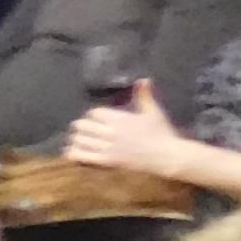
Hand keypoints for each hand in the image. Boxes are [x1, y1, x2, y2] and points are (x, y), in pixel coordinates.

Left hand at [65, 92, 185, 177]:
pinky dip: (74, 153)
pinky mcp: (107, 161)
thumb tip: (143, 79)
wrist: (166, 156)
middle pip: (83, 126)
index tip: (95, 119)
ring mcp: (108, 147)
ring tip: (78, 140)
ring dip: (77, 140)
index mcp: (120, 118)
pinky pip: (82, 156)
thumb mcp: (154, 112)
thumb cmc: (161, 133)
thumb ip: (144, 95)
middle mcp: (111, 132)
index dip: (92, 115)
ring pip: (80, 141)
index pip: (94, 113)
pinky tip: (74, 152)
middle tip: (82, 130)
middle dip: (81, 127)